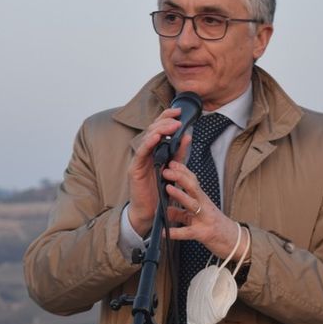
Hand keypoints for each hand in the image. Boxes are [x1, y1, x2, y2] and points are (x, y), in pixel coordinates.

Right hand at [127, 108, 191, 236]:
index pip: (159, 128)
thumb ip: (179, 153)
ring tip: (172, 126)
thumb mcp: (173, 168)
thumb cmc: (160, 190)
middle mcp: (145, 152)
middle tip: (178, 118)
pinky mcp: (134, 168)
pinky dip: (149, 143)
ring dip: (160, 130)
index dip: (167, 118)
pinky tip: (157, 137)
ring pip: (147, 138)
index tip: (180, 112)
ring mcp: (139, 159)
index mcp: (154, 150)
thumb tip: (188, 136)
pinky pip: (141, 152)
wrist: (150, 211)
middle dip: (165, 121)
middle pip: (152, 129)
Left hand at [161, 160, 240, 258]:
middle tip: (167, 170)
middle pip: (193, 187)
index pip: (193, 181)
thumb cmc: (216, 228)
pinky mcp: (203, 233)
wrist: (235, 242)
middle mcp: (204, 206)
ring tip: (167, 189)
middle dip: (180, 177)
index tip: (171, 163)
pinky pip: (188, 232)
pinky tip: (166, 232)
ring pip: (192, 204)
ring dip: (180, 196)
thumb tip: (166, 210)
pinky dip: (176, 232)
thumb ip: (181, 214)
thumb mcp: (197, 218)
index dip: (182, 171)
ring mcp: (204, 219)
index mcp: (202, 200)